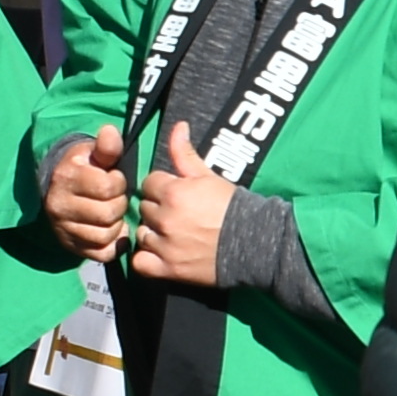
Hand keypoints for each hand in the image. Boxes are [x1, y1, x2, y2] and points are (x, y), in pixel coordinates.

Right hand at [43, 124, 130, 258]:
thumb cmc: (84, 168)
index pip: (108, 187)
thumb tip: (110, 132)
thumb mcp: (93, 152)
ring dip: (117, 225)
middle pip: (109, 214)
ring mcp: (64, 229)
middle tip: (115, 198)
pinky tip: (112, 230)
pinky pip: (104, 252)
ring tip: (112, 213)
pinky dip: (114, 243)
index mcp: (66, 178)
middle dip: (119, 204)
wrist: (58, 188)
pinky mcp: (72, 247)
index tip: (115, 179)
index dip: (119, 183)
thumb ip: (106, 146)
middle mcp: (60, 205)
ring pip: (107, 235)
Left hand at [129, 118, 236, 286]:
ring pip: (142, 233)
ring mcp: (165, 245)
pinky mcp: (168, 269)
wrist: (256, 244)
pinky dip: (146, 258)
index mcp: (173, 192)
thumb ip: (186, 153)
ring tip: (173, 233)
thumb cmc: (233, 207)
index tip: (177, 194)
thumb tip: (178, 126)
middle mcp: (165, 218)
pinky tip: (161, 252)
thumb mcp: (209, 176)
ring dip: (153, 233)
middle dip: (159, 208)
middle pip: (145, 208)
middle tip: (180, 214)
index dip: (163, 187)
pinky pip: (140, 262)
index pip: (150, 183)